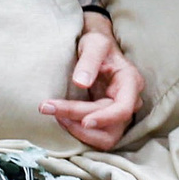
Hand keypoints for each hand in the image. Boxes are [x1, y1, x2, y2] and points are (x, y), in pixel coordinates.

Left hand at [41, 10, 143, 150]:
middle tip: (48, 107)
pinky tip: (61, 118)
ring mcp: (118, 112)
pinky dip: (78, 131)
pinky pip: (96, 135)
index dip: (105, 118)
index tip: (84, 121)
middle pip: (108, 124)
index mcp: (130, 82)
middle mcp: (129, 100)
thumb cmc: (97, 43)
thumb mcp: (94, 43)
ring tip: (56, 116)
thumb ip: (89, 61)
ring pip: (103, 136)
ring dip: (79, 132)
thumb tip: (81, 83)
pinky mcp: (106, 119)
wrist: (95, 48)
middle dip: (78, 119)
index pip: (123, 108)